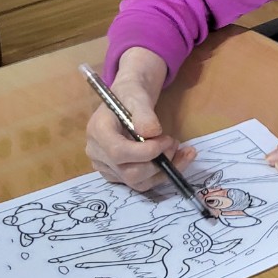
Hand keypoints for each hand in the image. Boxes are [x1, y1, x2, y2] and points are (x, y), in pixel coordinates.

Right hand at [85, 47, 195, 191]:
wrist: (128, 99)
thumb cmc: (131, 94)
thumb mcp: (138, 95)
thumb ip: (144, 113)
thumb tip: (153, 132)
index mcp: (98, 131)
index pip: (118, 152)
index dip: (145, 152)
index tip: (166, 140)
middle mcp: (97, 153)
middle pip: (128, 172)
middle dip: (157, 161)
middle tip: (174, 142)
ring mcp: (107, 166)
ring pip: (137, 182)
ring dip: (164, 170)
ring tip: (180, 151)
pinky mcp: (118, 174)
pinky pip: (141, 182)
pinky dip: (162, 174)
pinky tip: (178, 160)